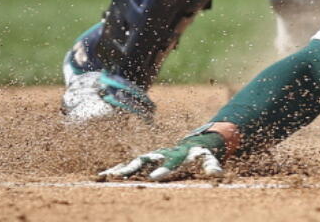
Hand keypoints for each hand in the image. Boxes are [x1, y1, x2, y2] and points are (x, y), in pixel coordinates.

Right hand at [99, 132, 226, 181]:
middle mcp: (163, 154)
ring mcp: (153, 156)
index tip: (155, 178)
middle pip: (146, 161)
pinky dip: (117, 170)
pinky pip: (130, 165)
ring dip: (121, 169)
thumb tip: (217, 173)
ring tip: (106, 177)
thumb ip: (212, 167)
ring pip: (135, 162)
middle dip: (133, 169)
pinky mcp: (146, 160)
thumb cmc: (202, 155)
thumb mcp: (209, 160)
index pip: (171, 164)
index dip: (164, 170)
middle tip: (120, 177)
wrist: (195, 143)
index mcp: (178, 156)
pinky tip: (102, 176)